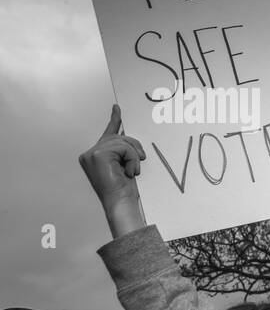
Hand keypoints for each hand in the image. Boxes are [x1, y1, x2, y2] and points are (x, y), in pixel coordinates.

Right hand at [78, 105, 147, 236]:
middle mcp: (89, 153)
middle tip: (139, 161)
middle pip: (118, 136)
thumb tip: (130, 139)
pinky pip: (123, 147)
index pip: (108, 133)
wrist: (119, 202)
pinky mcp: (98, 154)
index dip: (114, 119)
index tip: (117, 108)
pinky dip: (131, 158)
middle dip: (133, 147)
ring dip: (133, 156)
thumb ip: (123, 151)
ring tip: (131, 170)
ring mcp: (92, 153)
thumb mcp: (125, 165)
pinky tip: (129, 171)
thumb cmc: (123, 189)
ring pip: (122, 141)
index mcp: (95, 155)